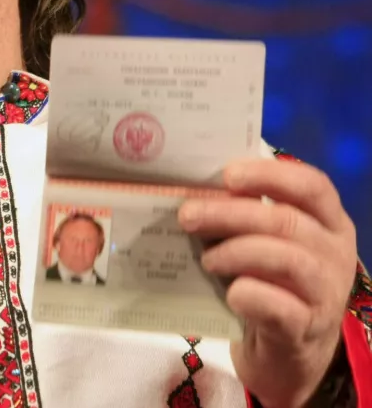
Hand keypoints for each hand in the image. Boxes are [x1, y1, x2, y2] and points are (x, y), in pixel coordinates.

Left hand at [178, 157, 356, 407]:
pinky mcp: (307, 329)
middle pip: (286, 221)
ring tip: (207, 259)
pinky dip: (250, 294)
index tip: (227, 175)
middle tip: (188, 216)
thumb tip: (194, 193)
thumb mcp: (266, 241)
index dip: (270, 175)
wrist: (287, 348)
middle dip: (229, 214)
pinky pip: (279, 306)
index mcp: (328, 221)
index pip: (311, 185)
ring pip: (286, 259)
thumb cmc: (271, 280)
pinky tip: (230, 293)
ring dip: (236, 253)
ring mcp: (327, 293)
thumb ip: (244, 214)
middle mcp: (335, 253)